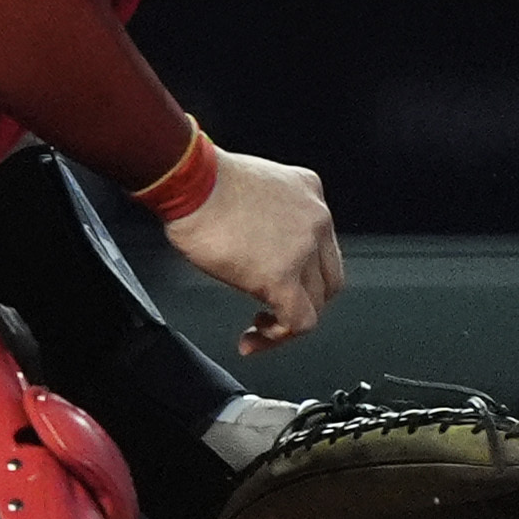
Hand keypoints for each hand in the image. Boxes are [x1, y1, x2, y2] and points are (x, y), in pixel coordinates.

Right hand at [161, 144, 343, 354]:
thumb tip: (250, 241)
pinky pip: (298, 321)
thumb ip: (263, 213)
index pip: (321, 243)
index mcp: (308, 192)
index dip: (301, 271)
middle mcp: (316, 219)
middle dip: (302, 299)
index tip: (275, 282)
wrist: (191, 181)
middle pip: (327, 277)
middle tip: (273, 310)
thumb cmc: (201, 180)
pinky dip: (277, 337)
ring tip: (258, 328)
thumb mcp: (249, 185)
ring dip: (287, 321)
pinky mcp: (281, 277)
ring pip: (316, 302)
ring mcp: (303, 249)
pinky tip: (254, 339)